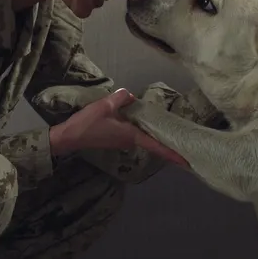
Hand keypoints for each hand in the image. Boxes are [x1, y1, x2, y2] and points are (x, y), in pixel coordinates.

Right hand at [50, 88, 188, 167]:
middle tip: (187, 149)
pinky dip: (145, 131)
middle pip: (154, 143)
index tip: (186, 162)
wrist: (70, 137)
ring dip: (157, 137)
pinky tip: (146, 122)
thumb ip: (122, 98)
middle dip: (169, 147)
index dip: (172, 153)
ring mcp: (124, 141)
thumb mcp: (105, 105)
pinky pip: (136, 135)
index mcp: (131, 135)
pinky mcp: (117, 138)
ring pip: (145, 138)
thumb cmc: (88, 123)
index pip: (156, 146)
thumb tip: (132, 96)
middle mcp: (130, 141)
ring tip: (173, 135)